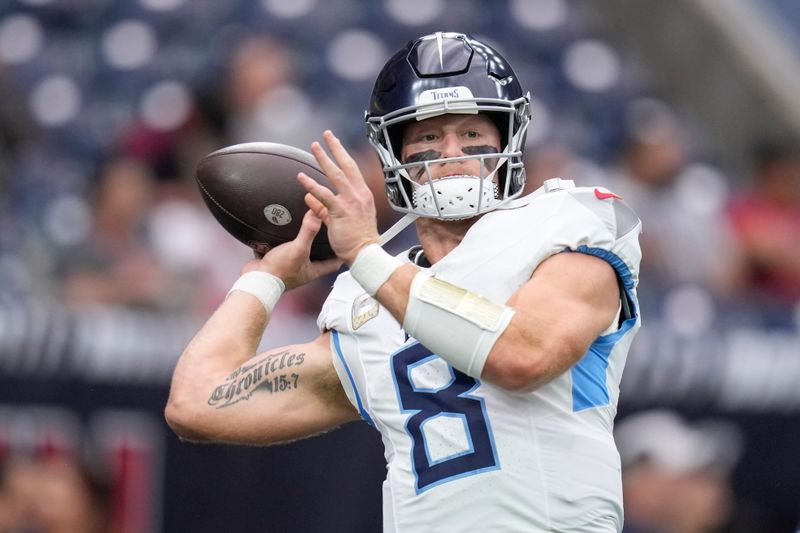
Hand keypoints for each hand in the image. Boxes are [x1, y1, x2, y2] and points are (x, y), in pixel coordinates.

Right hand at [240, 209, 341, 290]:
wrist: (256, 281)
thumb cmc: (280, 270)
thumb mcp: (298, 248)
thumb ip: (309, 231)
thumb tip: (317, 213)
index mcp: (313, 270)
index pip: (333, 263)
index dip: (340, 254)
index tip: (345, 243)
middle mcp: (303, 270)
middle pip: (317, 258)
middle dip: (321, 247)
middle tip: (325, 232)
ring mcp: (288, 268)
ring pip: (298, 253)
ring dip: (300, 243)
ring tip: (304, 228)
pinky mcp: (274, 263)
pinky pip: (280, 251)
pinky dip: (280, 242)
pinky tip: (279, 231)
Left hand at [298, 130, 380, 264]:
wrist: (365, 254)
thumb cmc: (357, 240)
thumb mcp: (341, 220)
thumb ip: (324, 208)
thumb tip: (310, 198)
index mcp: (362, 195)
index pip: (353, 170)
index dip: (344, 156)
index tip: (336, 145)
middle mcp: (358, 195)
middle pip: (347, 166)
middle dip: (336, 148)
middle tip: (327, 135)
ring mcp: (350, 202)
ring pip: (336, 175)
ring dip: (324, 159)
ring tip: (314, 147)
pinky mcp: (340, 211)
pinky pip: (324, 195)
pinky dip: (312, 185)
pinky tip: (302, 177)